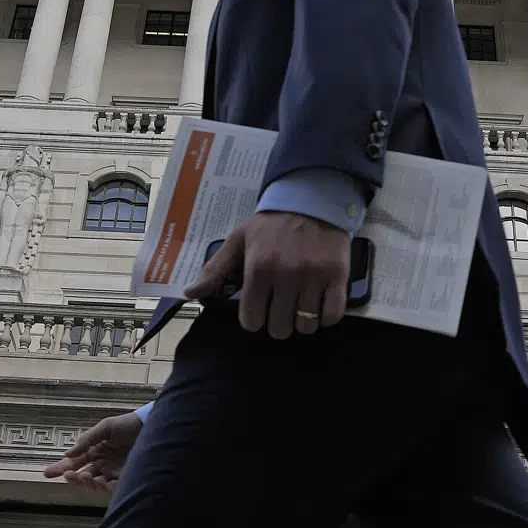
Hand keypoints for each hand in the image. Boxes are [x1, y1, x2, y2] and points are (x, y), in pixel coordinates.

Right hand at [45, 410, 142, 490]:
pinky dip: (105, 487)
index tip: (47, 473)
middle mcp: (102, 464)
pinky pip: (112, 487)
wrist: (151, 427)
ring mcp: (113, 472)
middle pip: (82, 476)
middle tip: (69, 475)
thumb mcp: (105, 427)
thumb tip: (68, 454)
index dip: (60, 468)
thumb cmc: (127, 425)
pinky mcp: (126, 478)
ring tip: (88, 477)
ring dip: (88, 483)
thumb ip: (87, 440)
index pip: (74, 463)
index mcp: (94, 452)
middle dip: (73, 478)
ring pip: (94, 484)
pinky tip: (101, 482)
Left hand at [184, 209, 349, 339]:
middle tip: (280, 308)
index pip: (252, 321)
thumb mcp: (237, 241)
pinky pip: (332, 315)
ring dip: (301, 322)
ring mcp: (314, 277)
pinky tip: (319, 307)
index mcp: (258, 269)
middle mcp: (286, 276)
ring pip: (306, 326)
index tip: (259, 308)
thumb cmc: (270, 224)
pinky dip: (325, 318)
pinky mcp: (337, 276)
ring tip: (299, 306)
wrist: (311, 199)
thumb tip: (189, 293)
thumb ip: (214, 270)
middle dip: (277, 323)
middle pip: (280, 328)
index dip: (254, 318)